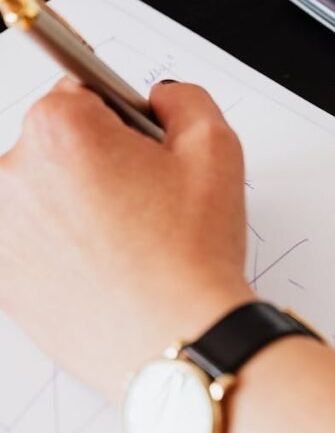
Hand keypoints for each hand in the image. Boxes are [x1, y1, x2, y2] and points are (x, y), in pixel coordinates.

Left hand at [0, 79, 253, 400]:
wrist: (176, 342)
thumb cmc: (191, 254)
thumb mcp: (215, 147)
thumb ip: (184, 99)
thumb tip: (160, 99)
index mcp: (58, 130)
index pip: (80, 91)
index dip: (122, 118)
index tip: (140, 145)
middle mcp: (13, 174)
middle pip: (56, 142)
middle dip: (97, 158)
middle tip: (145, 199)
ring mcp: (2, 231)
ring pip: (44, 192)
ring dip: (76, 202)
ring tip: (127, 239)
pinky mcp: (2, 277)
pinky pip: (33, 240)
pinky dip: (62, 245)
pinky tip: (105, 266)